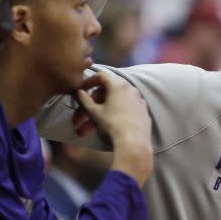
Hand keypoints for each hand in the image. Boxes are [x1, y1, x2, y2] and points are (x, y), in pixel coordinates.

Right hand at [74, 72, 152, 186]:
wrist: (134, 143)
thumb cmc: (112, 124)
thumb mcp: (94, 112)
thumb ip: (84, 99)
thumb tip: (77, 91)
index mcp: (119, 85)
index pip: (101, 76)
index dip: (88, 81)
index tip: (79, 90)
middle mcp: (131, 89)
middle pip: (105, 94)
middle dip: (89, 108)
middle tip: (77, 121)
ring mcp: (139, 101)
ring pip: (113, 105)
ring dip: (97, 117)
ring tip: (84, 133)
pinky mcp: (143, 113)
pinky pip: (124, 110)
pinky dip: (112, 116)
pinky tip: (104, 129)